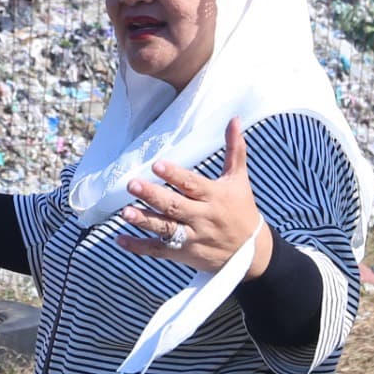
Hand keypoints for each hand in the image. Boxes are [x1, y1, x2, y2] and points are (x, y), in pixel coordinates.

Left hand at [118, 117, 272, 277]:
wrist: (254, 253)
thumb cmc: (242, 210)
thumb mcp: (239, 180)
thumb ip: (234, 150)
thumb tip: (233, 119)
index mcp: (215, 196)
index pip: (192, 184)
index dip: (175, 175)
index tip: (157, 165)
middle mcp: (202, 217)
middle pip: (175, 206)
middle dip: (153, 196)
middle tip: (132, 185)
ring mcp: (192, 237)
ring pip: (166, 229)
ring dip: (144, 221)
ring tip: (125, 212)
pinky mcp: (183, 253)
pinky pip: (159, 251)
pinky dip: (139, 247)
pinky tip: (120, 239)